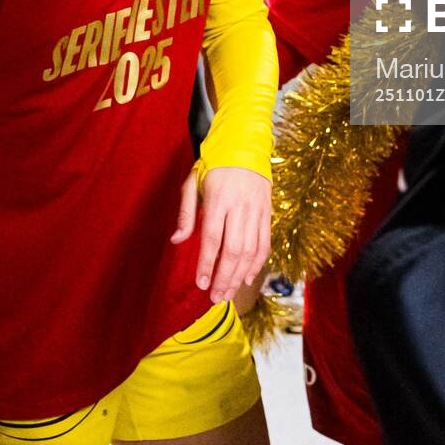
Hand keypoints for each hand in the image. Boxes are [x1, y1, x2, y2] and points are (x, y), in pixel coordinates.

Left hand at [171, 166, 269, 303]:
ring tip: (228, 293)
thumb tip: (177, 240)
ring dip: (239, 276)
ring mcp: (257, 210)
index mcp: (218, 199)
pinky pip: (265, 243)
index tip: (201, 284)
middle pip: (233, 250)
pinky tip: (246, 278)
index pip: (212, 238)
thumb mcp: (192, 182)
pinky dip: (257, 264)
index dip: (207, 264)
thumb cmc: (214, 166)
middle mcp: (240, 206)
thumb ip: (185, 213)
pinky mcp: (267, 213)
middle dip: (224, 277)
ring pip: (251, 251)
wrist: (245, 147)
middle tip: (215, 297)